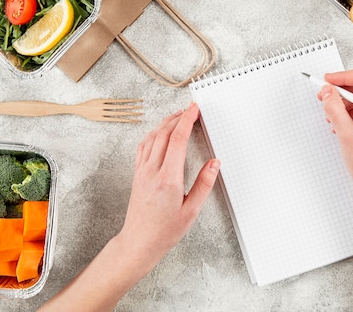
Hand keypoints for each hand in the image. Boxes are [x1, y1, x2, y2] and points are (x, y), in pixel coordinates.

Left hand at [118, 103, 219, 262]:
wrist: (139, 242)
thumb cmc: (164, 231)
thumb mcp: (191, 210)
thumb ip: (204, 184)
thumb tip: (214, 163)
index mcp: (168, 178)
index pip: (178, 140)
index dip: (187, 121)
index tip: (194, 110)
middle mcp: (152, 171)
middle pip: (164, 134)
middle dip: (178, 118)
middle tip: (190, 110)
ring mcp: (142, 171)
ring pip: (152, 138)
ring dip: (165, 123)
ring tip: (177, 117)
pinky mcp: (137, 174)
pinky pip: (143, 147)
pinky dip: (153, 134)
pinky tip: (159, 133)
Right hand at [318, 67, 352, 197]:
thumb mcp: (346, 134)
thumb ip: (335, 108)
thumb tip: (327, 91)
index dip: (344, 76)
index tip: (327, 80)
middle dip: (341, 90)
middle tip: (324, 95)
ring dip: (343, 103)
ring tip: (331, 115)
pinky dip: (348, 112)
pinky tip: (338, 122)